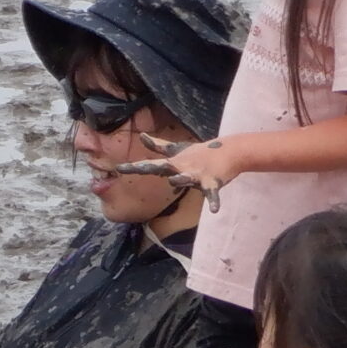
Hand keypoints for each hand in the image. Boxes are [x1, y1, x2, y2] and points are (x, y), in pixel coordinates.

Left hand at [122, 134, 237, 209]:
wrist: (228, 152)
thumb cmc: (199, 153)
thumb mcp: (177, 150)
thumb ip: (158, 147)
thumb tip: (142, 137)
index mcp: (173, 163)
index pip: (150, 165)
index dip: (134, 167)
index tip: (118, 169)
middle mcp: (182, 167)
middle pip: (164, 167)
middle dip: (153, 167)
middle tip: (139, 167)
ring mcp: (197, 174)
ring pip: (187, 177)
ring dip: (182, 178)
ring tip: (175, 180)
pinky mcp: (212, 181)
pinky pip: (212, 193)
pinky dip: (213, 201)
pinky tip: (214, 210)